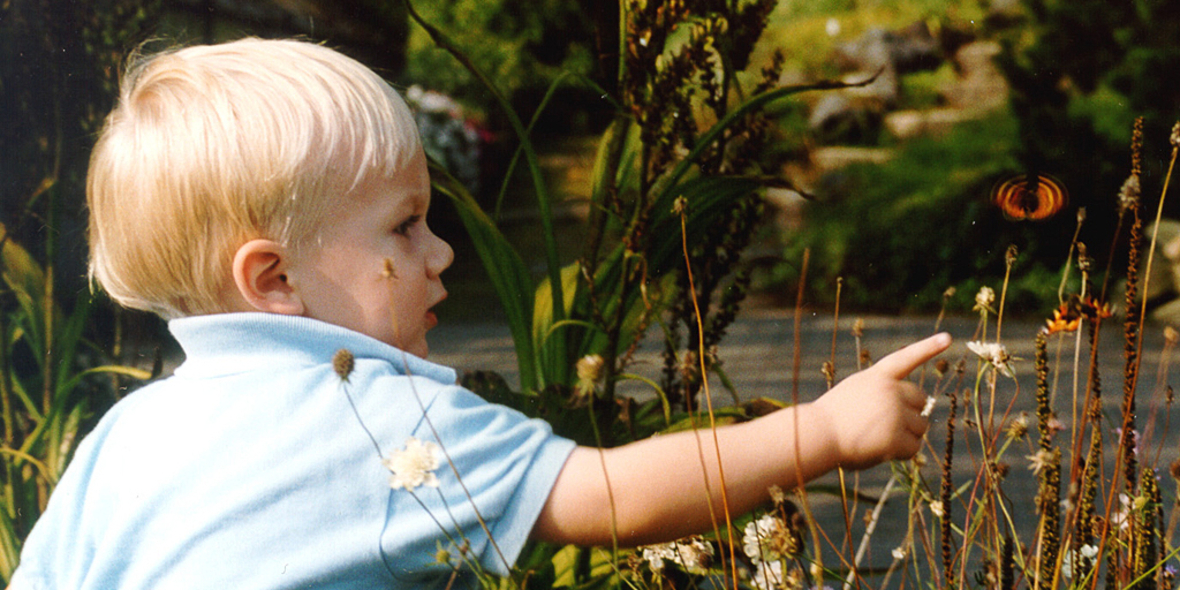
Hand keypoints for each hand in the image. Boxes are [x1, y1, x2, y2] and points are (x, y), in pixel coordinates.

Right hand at [808, 332, 950, 469]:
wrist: (817, 435)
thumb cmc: (830, 420)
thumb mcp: (854, 394)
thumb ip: (881, 396)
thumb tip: (916, 417)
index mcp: (877, 376)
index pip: (906, 358)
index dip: (928, 348)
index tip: (948, 338)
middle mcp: (890, 390)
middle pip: (920, 400)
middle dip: (911, 413)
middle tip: (888, 426)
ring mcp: (895, 412)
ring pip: (920, 426)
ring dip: (906, 435)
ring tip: (878, 439)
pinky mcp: (895, 436)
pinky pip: (913, 447)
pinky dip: (900, 453)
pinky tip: (880, 451)